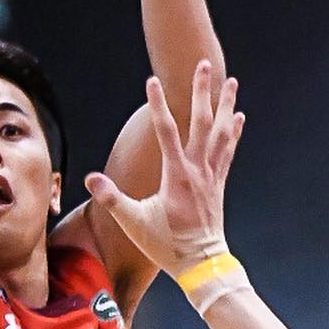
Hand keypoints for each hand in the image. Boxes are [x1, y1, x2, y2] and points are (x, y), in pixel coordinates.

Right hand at [86, 62, 244, 278]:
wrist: (201, 264)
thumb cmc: (166, 246)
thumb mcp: (134, 223)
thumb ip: (112, 199)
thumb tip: (90, 178)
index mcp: (176, 176)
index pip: (166, 132)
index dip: (158, 105)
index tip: (153, 81)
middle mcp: (197, 170)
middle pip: (202, 122)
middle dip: (203, 92)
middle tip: (205, 64)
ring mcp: (211, 176)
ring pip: (221, 132)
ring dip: (226, 106)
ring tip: (231, 81)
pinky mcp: (219, 184)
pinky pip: (228, 151)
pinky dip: (233, 132)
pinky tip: (238, 117)